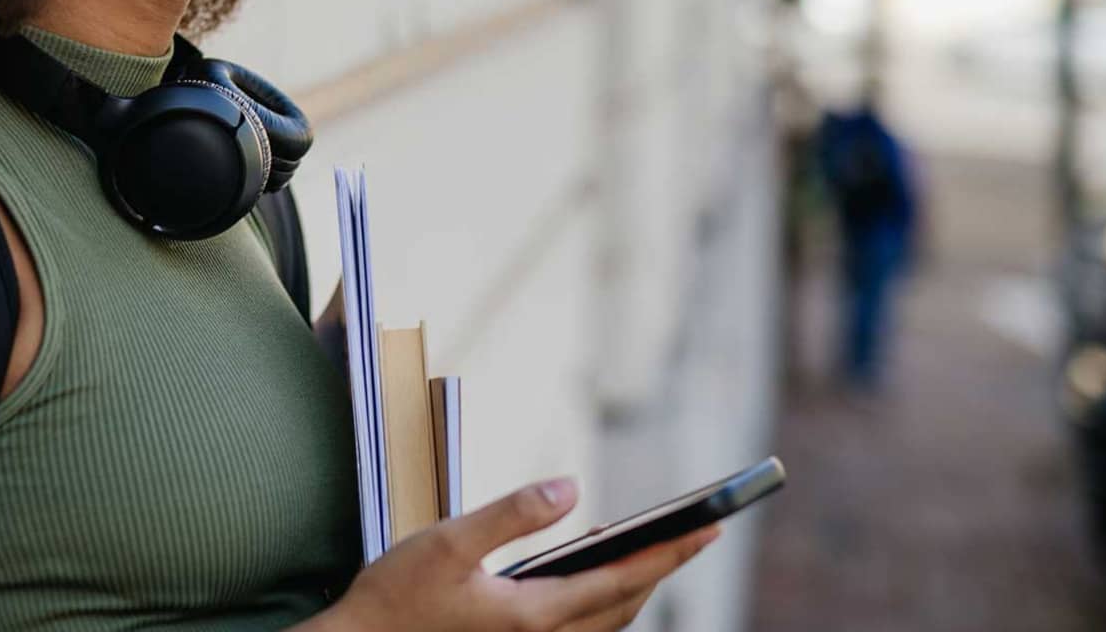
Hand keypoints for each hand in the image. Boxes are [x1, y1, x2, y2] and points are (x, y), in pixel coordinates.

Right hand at [318, 477, 719, 631]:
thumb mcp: (449, 541)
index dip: (668, 554)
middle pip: (624, 605)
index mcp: (533, 614)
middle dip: (662, 568)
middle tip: (696, 534)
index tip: (707, 530)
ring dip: (632, 583)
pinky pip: (580, 626)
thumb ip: (512, 514)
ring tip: (647, 544)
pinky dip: (600, 597)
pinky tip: (586, 566)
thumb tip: (570, 488)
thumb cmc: (398, 595)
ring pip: (606, 621)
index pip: (620, 579)